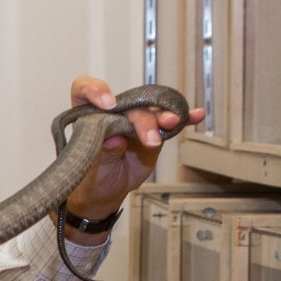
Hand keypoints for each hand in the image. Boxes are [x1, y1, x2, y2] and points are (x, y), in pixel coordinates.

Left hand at [60, 76, 205, 241]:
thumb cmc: (92, 177)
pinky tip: (195, 115)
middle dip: (141, 118)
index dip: (95, 90)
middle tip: (150, 139)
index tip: (108, 104)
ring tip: (174, 122)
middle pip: (128, 106)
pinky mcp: (152, 131)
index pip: (84, 90)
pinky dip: (183, 119)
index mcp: (87, 115)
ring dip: (164, 115)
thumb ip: (103, 152)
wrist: (106, 190)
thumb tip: (114, 139)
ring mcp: (133, 121)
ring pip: (150, 112)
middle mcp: (111, 113)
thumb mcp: (93, 168)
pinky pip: (168, 123)